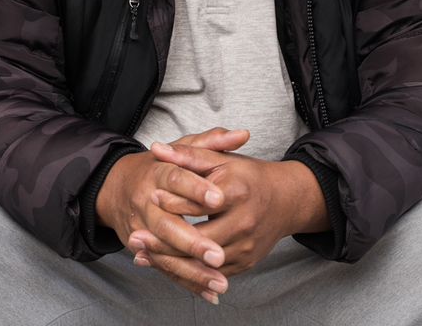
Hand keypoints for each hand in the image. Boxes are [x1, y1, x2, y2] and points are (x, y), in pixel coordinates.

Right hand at [95, 128, 248, 301]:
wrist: (115, 187)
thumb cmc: (157, 167)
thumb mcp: (181, 149)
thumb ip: (211, 141)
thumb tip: (243, 135)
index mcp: (156, 173)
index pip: (175, 179)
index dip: (195, 189)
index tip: (218, 198)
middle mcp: (145, 202)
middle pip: (166, 225)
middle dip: (193, 242)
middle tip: (219, 255)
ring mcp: (140, 228)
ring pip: (165, 253)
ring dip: (192, 270)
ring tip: (219, 281)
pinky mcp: (142, 248)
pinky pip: (165, 268)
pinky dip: (187, 282)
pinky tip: (210, 293)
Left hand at [133, 142, 326, 277]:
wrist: (286, 201)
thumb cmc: (249, 177)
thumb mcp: (221, 160)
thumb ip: (188, 154)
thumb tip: (156, 148)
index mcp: (238, 193)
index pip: (200, 202)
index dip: (174, 201)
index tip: (150, 198)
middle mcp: (244, 223)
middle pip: (199, 239)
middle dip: (164, 242)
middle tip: (136, 237)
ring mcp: (245, 246)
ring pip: (203, 263)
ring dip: (170, 261)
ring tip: (141, 254)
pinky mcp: (244, 263)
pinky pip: (210, 274)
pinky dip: (185, 272)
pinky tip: (162, 265)